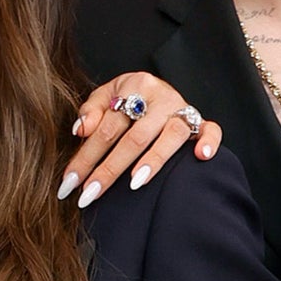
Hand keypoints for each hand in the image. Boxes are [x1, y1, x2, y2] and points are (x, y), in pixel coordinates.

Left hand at [56, 71, 221, 207]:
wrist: (157, 87)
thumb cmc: (129, 96)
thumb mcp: (107, 94)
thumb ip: (92, 110)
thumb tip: (80, 131)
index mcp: (134, 86)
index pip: (105, 127)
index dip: (85, 156)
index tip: (69, 182)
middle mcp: (160, 97)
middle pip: (133, 137)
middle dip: (108, 169)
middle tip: (89, 194)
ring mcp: (183, 109)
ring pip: (170, 136)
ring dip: (153, 160)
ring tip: (134, 184)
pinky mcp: (202, 121)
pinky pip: (211, 130)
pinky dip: (209, 141)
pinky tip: (200, 156)